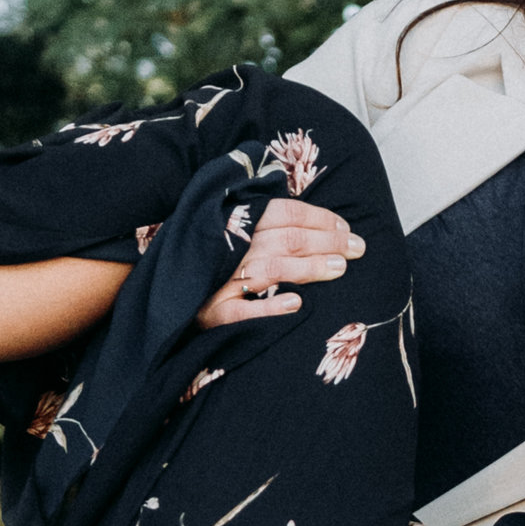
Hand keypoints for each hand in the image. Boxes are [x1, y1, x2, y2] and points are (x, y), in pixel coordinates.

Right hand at [195, 196, 366, 330]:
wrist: (168, 294)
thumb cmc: (211, 258)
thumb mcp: (232, 231)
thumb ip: (266, 220)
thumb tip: (317, 218)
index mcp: (234, 221)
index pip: (283, 212)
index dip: (319, 218)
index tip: (346, 227)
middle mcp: (228, 247)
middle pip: (285, 239)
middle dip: (326, 241)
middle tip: (357, 248)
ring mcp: (218, 281)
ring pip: (270, 269)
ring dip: (308, 268)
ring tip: (339, 268)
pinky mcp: (212, 313)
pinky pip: (242, 312)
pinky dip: (270, 307)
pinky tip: (296, 305)